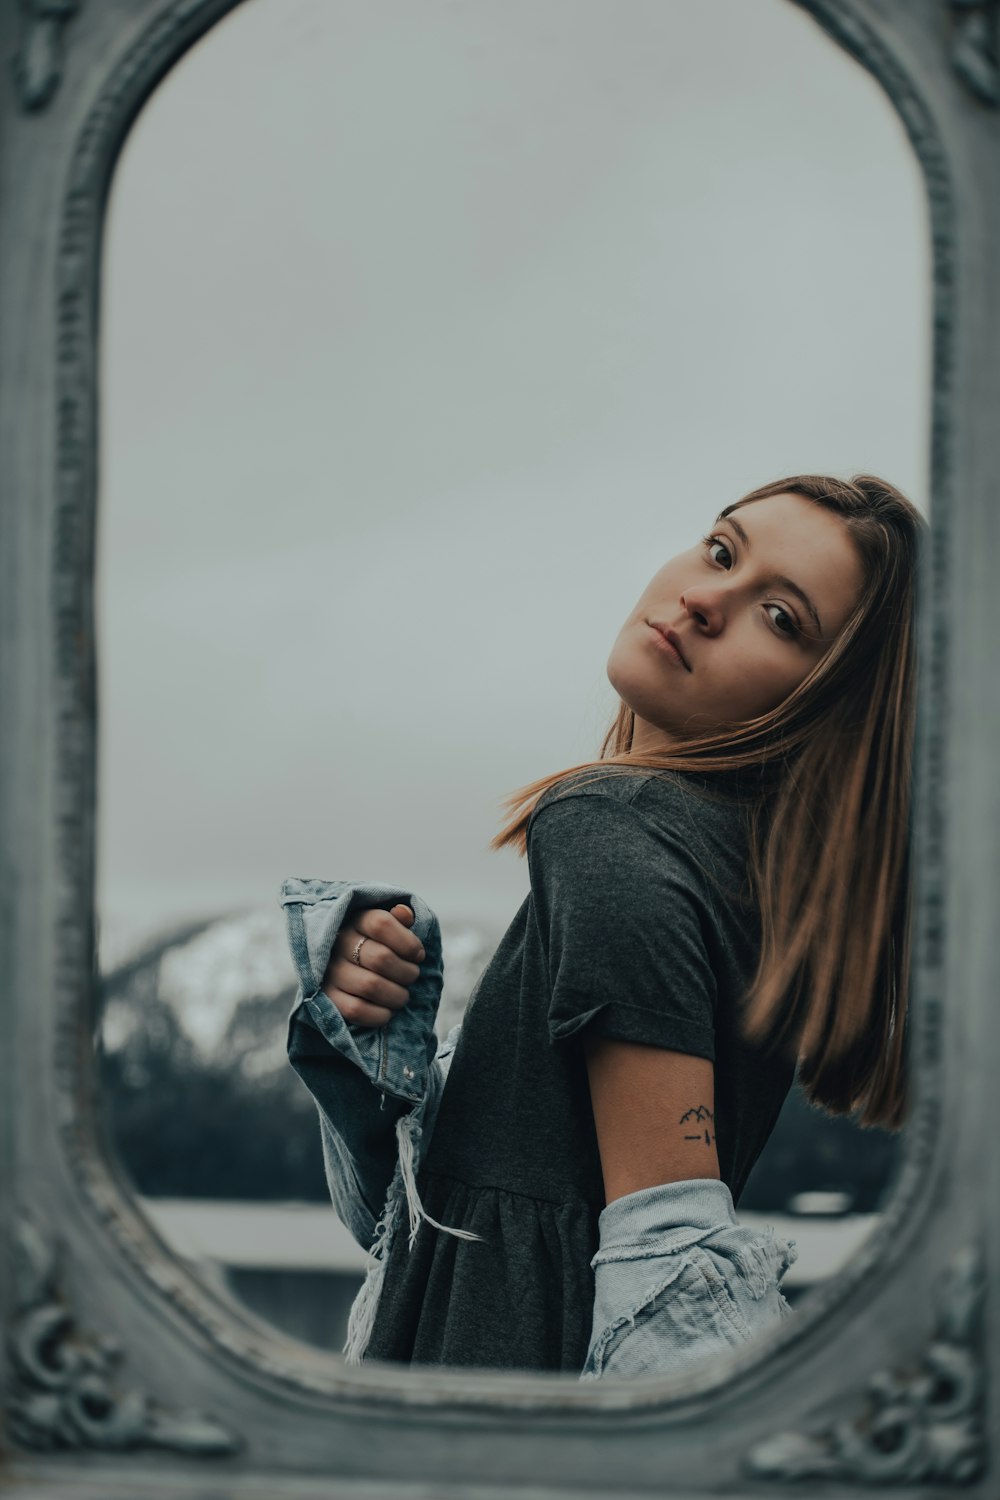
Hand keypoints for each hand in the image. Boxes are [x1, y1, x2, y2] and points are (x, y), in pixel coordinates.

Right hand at [321, 903, 425, 1027]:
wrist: (347, 968)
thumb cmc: (379, 945)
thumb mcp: (389, 926)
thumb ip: (399, 918)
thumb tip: (405, 914)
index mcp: (356, 920)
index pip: (381, 924)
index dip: (408, 942)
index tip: (418, 955)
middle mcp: (338, 943)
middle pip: (381, 958)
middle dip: (407, 972)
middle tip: (412, 977)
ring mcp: (329, 971)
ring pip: (370, 986)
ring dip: (397, 996)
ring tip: (402, 995)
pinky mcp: (326, 998)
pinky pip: (356, 1010)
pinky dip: (379, 1015)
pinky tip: (387, 1011)